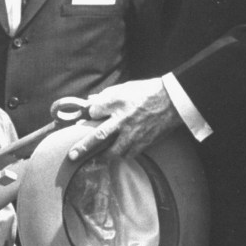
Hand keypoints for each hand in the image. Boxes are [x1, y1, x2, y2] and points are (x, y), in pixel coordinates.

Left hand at [66, 78, 182, 160]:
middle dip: (83, 147)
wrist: (173, 101)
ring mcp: (133, 133)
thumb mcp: (125, 87)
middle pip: (98, 135)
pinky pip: (129, 154)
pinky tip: (118, 154)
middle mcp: (123, 119)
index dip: (88, 115)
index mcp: (117, 102)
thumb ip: (106, 96)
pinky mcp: (143, 142)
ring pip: (114, 151)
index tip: (86, 117)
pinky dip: (122, 155)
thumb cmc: (147, 92)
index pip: (94, 111)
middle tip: (72, 156)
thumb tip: (89, 102)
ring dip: (103, 156)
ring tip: (96, 158)